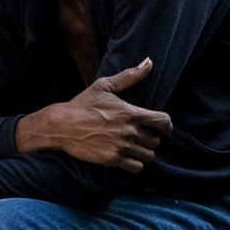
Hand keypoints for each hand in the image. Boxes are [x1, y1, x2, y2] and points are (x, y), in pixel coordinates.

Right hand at [22, 58, 172, 171]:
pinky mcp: (112, 159)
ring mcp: (122, 146)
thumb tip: (149, 62)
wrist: (62, 125)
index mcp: (131, 113)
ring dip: (144, 153)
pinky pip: (136, 167)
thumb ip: (129, 76)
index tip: (164, 130)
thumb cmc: (83, 104)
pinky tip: (128, 158)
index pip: (164, 122)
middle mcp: (129, 131)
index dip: (167, 127)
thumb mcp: (105, 86)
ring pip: (148, 156)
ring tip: (135, 148)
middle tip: (142, 138)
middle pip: (156, 141)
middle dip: (151, 140)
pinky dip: (135, 164)